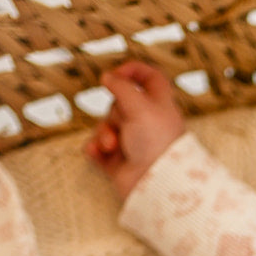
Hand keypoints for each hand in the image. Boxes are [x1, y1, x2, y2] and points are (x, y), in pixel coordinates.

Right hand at [84, 60, 185, 200]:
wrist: (156, 184)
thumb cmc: (157, 144)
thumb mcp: (140, 106)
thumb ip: (122, 87)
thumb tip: (108, 77)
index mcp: (160, 107)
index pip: (150, 79)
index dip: (134, 71)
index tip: (118, 73)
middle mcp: (147, 123)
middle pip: (119, 104)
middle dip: (113, 112)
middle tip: (124, 124)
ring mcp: (132, 142)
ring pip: (105, 126)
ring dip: (104, 133)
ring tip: (112, 146)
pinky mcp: (118, 161)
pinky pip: (97, 148)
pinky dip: (95, 149)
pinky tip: (98, 152)